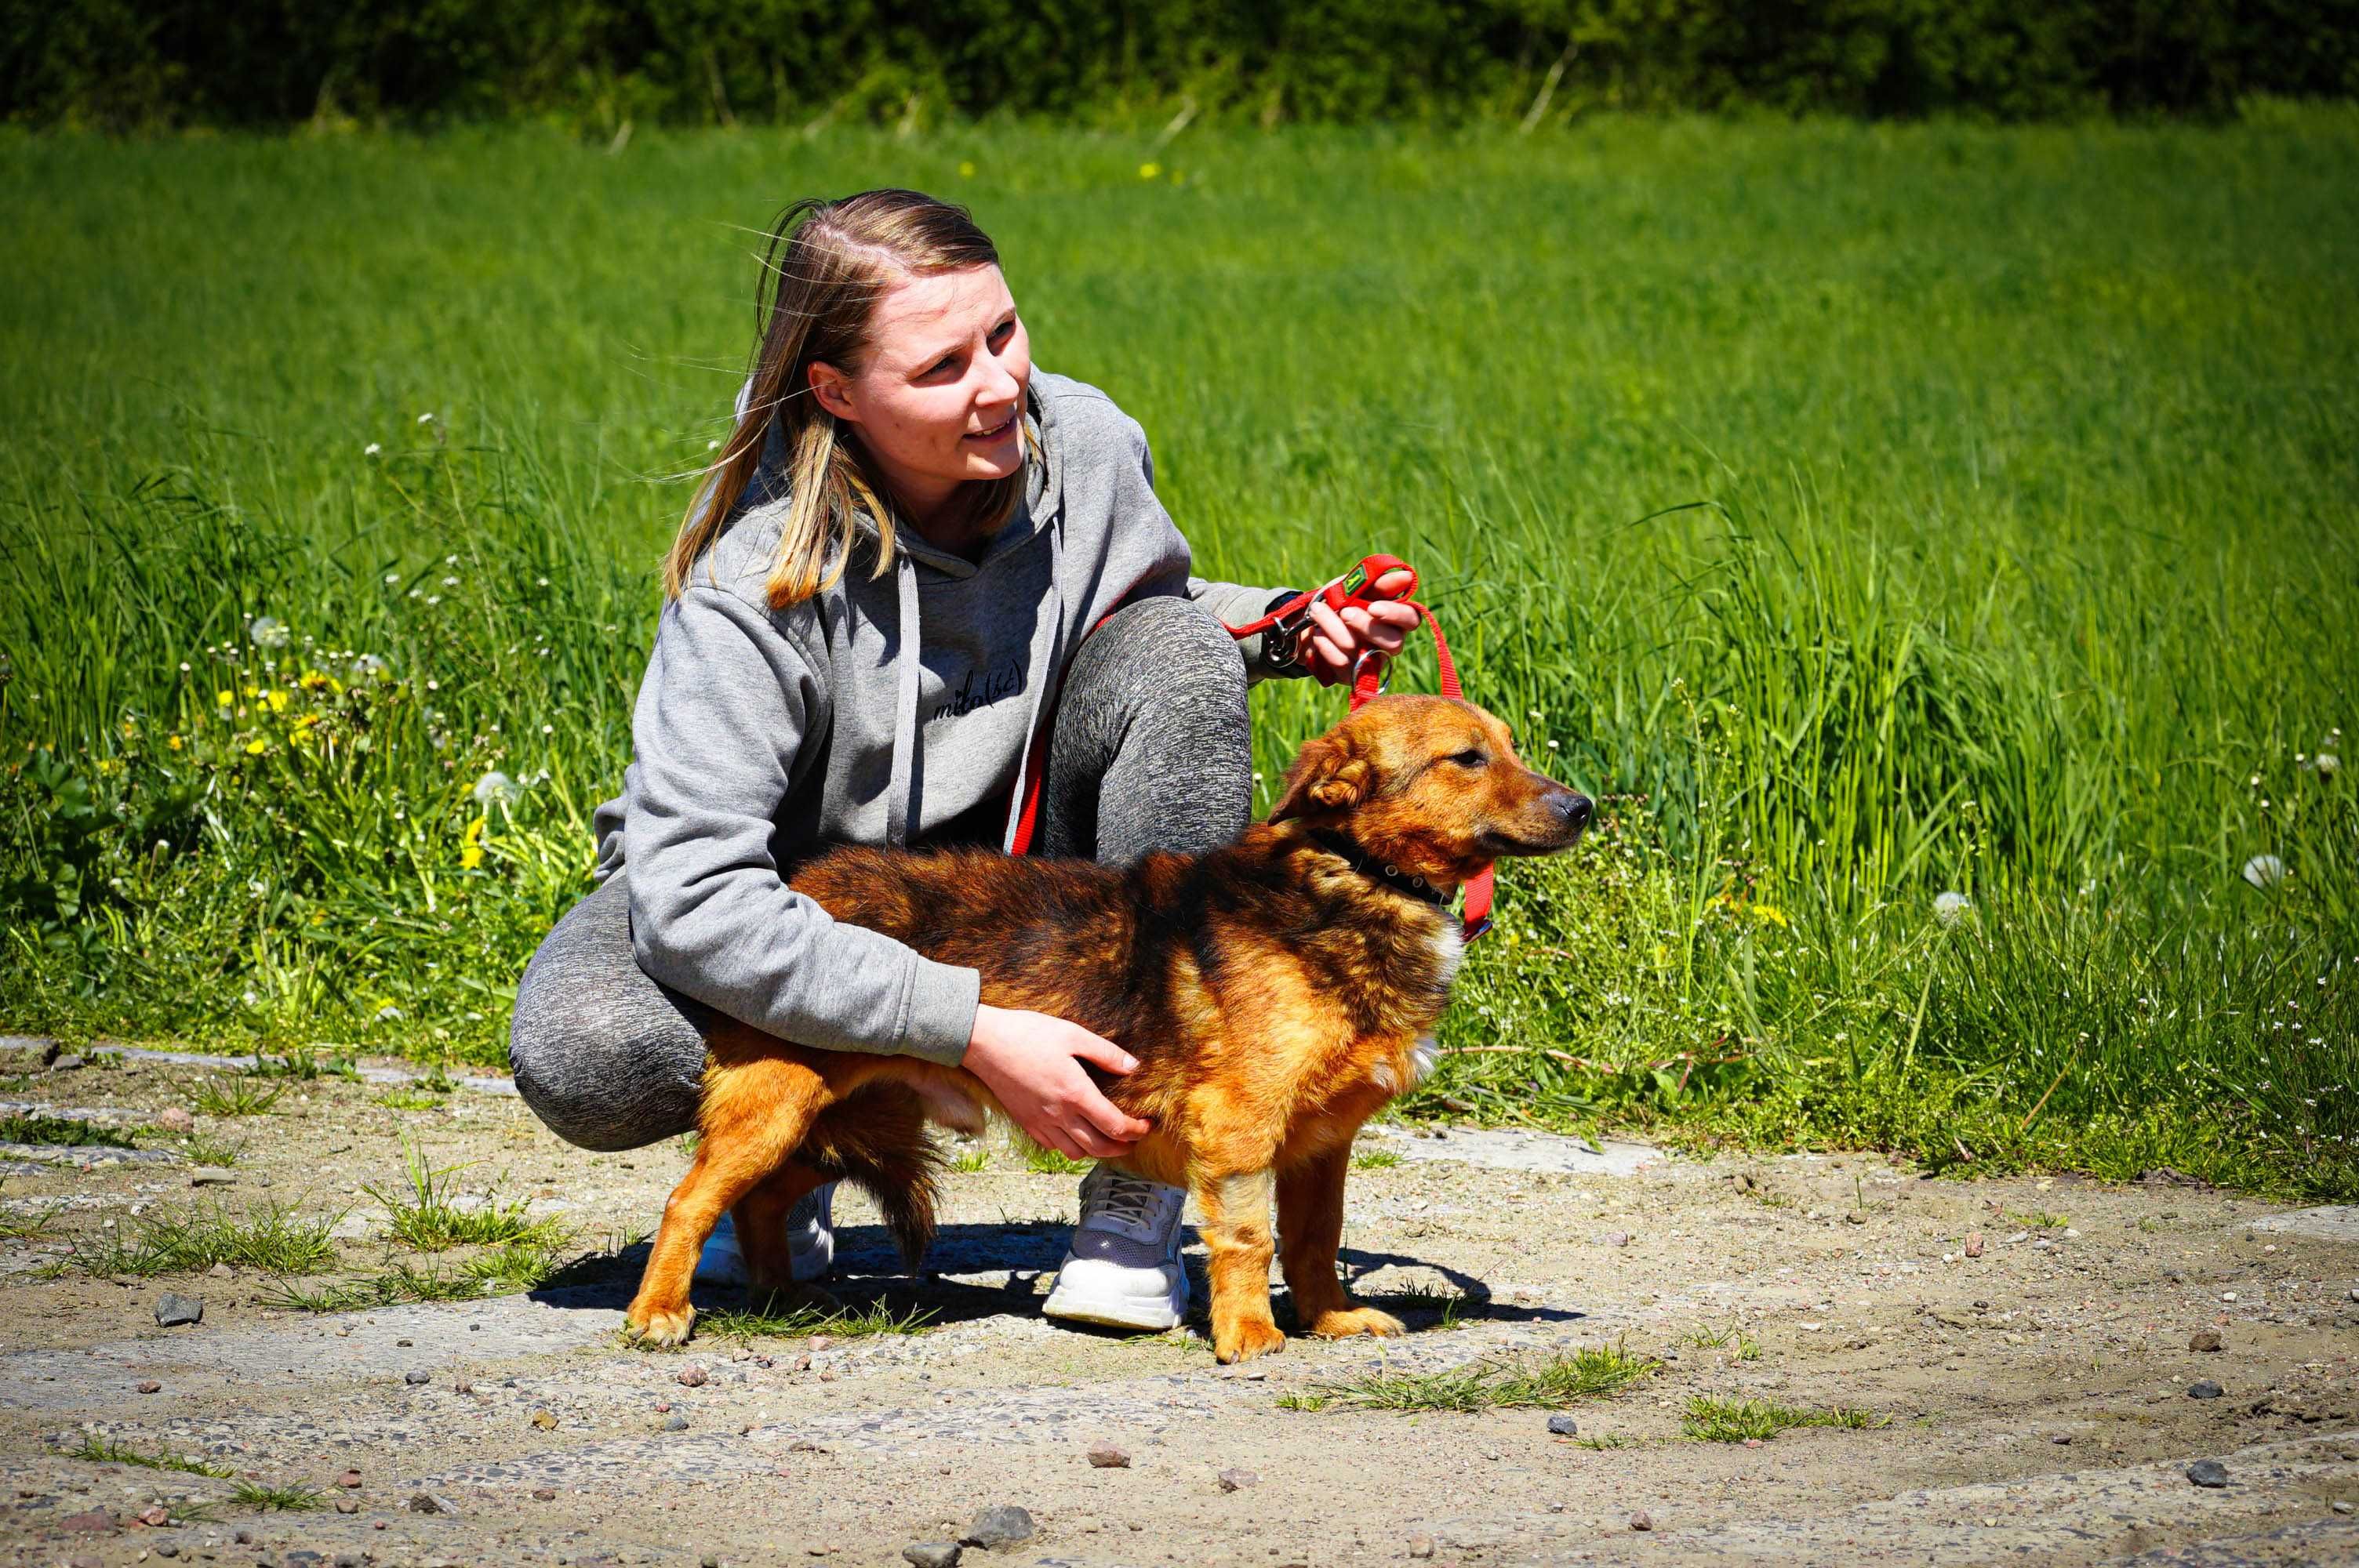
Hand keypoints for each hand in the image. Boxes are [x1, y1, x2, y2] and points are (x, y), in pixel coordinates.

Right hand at [962, 1004, 1151, 1159]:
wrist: (984, 1042)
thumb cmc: (1028, 1033)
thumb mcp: (1073, 1034)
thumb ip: (1106, 1053)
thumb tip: (1134, 1067)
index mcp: (1075, 1093)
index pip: (1115, 1126)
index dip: (1137, 1131)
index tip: (1147, 1125)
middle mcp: (1059, 1115)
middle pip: (1099, 1148)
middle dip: (1122, 1147)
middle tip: (1134, 1139)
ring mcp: (1040, 1122)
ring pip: (1075, 1153)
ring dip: (1096, 1151)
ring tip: (1107, 1138)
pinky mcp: (1025, 1122)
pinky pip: (1052, 1147)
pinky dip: (1070, 1147)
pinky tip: (1075, 1133)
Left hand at [1296, 569, 1421, 686]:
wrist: (1310, 620)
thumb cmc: (1341, 600)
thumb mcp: (1356, 586)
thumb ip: (1379, 582)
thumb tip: (1407, 577)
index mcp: (1396, 619)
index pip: (1411, 620)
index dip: (1396, 615)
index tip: (1373, 607)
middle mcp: (1389, 645)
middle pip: (1393, 644)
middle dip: (1366, 626)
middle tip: (1344, 612)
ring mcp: (1371, 663)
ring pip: (1362, 654)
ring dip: (1336, 629)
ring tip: (1317, 611)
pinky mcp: (1351, 676)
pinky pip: (1343, 666)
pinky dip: (1327, 646)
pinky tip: (1317, 633)